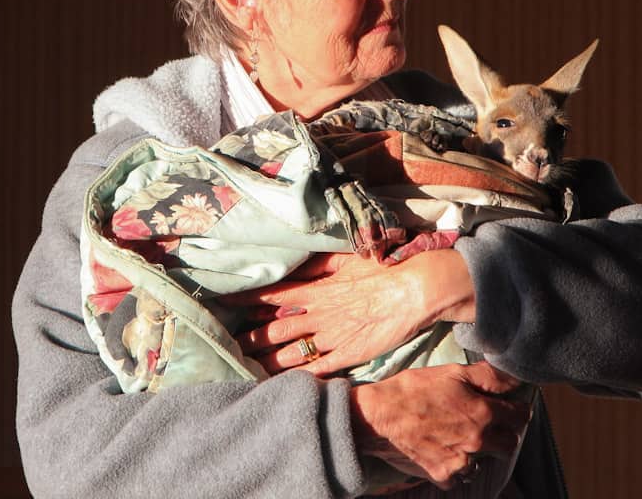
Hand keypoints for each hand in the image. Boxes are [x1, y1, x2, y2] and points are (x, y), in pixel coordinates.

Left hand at [228, 249, 475, 375]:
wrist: (413, 290)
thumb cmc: (382, 268)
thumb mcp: (346, 259)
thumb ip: (318, 266)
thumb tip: (296, 266)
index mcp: (317, 289)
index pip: (274, 295)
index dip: (249, 300)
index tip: (228, 303)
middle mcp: (319, 314)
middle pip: (276, 328)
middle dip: (252, 338)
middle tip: (232, 345)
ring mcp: (333, 337)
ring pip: (292, 352)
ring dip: (268, 360)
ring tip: (249, 367)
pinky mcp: (349, 354)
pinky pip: (319, 368)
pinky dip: (300, 377)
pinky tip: (285, 383)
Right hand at [349, 361, 530, 488]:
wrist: (381, 414)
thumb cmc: (415, 389)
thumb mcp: (452, 372)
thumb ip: (488, 376)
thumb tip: (516, 377)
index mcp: (483, 412)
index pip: (520, 417)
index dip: (517, 410)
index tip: (511, 407)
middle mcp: (477, 441)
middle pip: (509, 445)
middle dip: (505, 434)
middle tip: (491, 424)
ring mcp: (461, 460)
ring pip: (485, 462)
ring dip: (480, 452)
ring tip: (463, 437)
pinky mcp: (443, 473)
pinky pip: (459, 476)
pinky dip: (455, 466)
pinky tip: (445, 450)